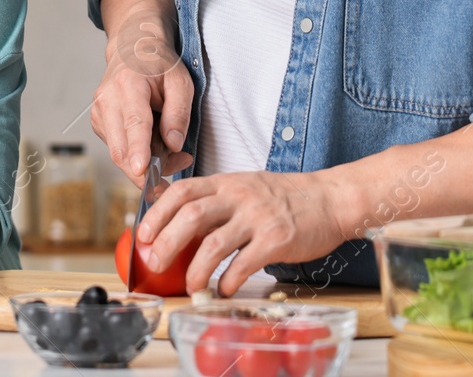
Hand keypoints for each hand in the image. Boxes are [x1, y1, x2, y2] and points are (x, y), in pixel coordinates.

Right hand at [91, 10, 194, 187]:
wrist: (132, 49)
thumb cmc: (157, 64)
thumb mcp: (181, 82)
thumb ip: (179, 113)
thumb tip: (173, 145)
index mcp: (128, 84)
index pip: (134, 123)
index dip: (138, 150)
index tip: (141, 171)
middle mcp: (107, 100)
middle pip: (120, 148)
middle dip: (147, 170)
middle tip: (177, 169)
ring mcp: (99, 112)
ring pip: (119, 154)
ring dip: (145, 163)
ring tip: (170, 150)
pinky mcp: (99, 123)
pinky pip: (117, 149)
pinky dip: (136, 154)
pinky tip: (152, 143)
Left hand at [135, 170, 349, 295]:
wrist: (329, 199)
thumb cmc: (284, 198)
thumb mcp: (245, 188)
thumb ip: (216, 202)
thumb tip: (179, 224)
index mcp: (226, 183)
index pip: (182, 191)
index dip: (157, 212)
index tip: (143, 233)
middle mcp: (239, 196)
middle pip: (191, 215)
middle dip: (167, 241)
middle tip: (155, 262)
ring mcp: (258, 217)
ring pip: (214, 243)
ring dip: (196, 269)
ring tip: (189, 285)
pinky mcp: (277, 239)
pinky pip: (244, 264)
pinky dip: (228, 280)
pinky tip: (223, 289)